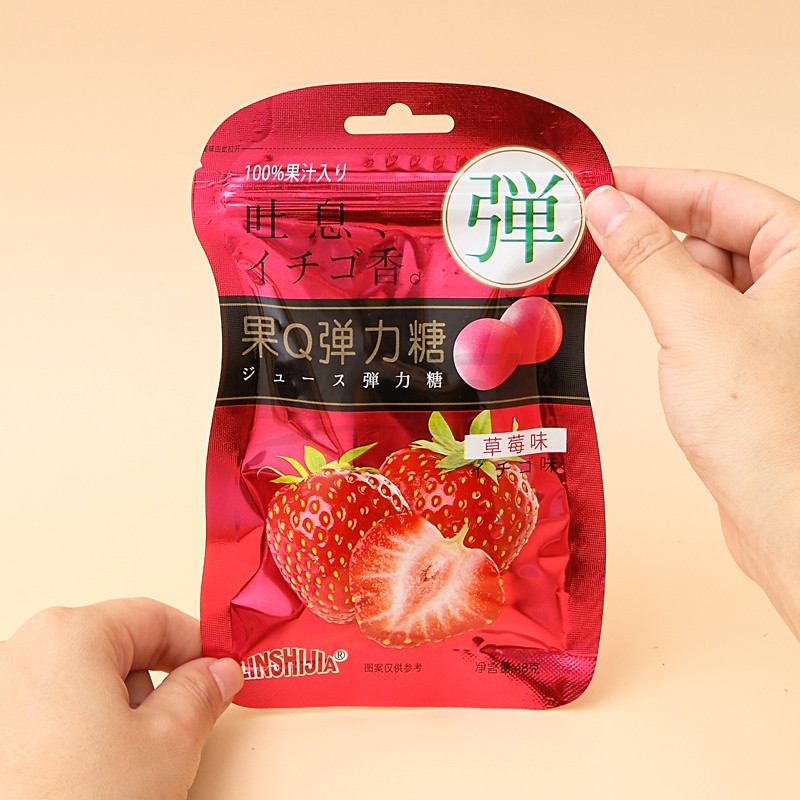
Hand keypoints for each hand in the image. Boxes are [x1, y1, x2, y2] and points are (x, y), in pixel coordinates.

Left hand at [0, 598, 243, 799]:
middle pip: (113, 650)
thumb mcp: (169, 745)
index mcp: (67, 636)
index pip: (153, 617)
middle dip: (150, 689)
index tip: (219, 672)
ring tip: (117, 773)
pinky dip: (73, 737)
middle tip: (169, 735)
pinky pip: (44, 714)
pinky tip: (82, 782)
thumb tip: (218, 673)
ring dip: (111, 718)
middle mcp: (19, 652)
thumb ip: (202, 693)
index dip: (197, 646)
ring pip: (79, 685)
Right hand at [585, 168, 799, 637]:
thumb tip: (605, 205)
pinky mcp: (761, 361)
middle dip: (656, 227)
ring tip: (607, 269)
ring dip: (661, 270)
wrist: (786, 514)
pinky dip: (673, 308)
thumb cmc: (762, 422)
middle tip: (591, 227)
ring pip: (712, 274)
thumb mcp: (693, 320)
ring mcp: (781, 324)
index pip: (727, 194)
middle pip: (720, 230)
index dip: (662, 184)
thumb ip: (647, 255)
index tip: (605, 183)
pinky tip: (645, 317)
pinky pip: (710, 313)